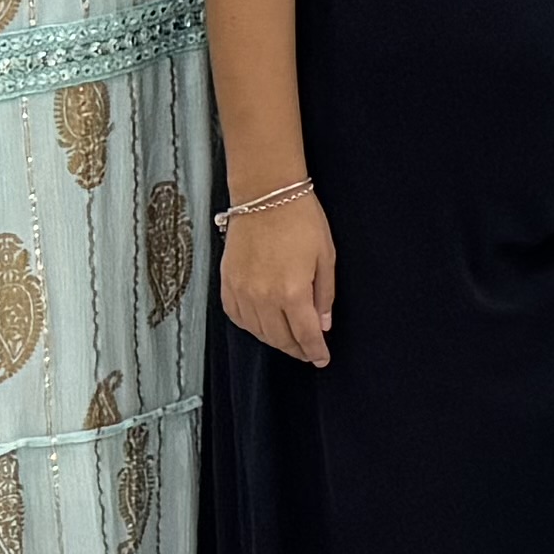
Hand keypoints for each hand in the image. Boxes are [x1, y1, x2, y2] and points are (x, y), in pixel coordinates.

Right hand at [220, 190, 336, 365]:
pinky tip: (262, 324)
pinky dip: (251, 326)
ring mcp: (241, 292)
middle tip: (307, 351)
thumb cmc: (300, 220)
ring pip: (257, 332)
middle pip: (280, 339)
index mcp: (292, 292)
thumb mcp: (326, 256)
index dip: (315, 351)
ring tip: (288, 340)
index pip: (305, 335)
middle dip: (296, 349)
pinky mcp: (226, 284)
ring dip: (275, 340)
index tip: (322, 359)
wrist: (265, 194)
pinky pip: (237, 317)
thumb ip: (324, 295)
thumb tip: (322, 324)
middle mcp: (264, 298)